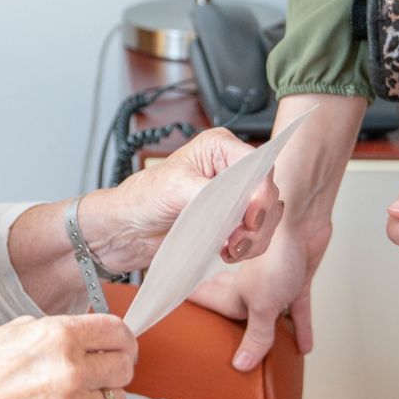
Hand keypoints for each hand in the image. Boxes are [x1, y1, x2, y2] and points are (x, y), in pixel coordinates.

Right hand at [0, 314, 136, 398]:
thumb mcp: (16, 331)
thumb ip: (59, 333)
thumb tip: (88, 337)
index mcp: (59, 337)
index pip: (117, 332)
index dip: (123, 337)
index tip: (121, 343)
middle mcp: (71, 372)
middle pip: (124, 368)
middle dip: (117, 365)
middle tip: (103, 367)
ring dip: (100, 394)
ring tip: (72, 392)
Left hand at [85, 127, 282, 273]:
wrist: (130, 229)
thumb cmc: (143, 198)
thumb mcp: (174, 187)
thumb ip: (210, 192)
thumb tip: (239, 202)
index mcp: (219, 147)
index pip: (259, 166)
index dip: (261, 193)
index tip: (250, 219)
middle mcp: (232, 168)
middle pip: (268, 194)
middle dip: (256, 222)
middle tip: (236, 240)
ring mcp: (235, 195)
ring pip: (268, 217)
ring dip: (254, 238)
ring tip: (229, 249)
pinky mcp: (233, 220)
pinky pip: (258, 235)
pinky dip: (248, 247)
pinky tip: (227, 252)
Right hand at [190, 223, 321, 369]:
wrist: (303, 218)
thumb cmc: (274, 249)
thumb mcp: (262, 304)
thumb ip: (256, 335)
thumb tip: (241, 364)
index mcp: (230, 290)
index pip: (203, 303)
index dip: (189, 308)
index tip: (173, 317)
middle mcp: (247, 286)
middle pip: (234, 309)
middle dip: (226, 322)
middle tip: (213, 336)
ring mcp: (273, 283)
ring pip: (267, 312)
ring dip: (268, 330)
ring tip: (260, 352)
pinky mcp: (296, 280)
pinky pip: (298, 310)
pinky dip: (301, 327)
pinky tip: (303, 345)